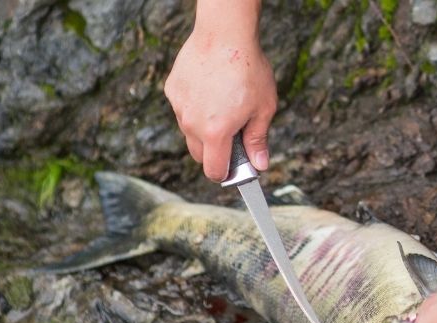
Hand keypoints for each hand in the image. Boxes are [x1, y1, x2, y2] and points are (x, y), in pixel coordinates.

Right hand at [165, 5, 276, 180]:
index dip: (226, 174)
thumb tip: (260, 165)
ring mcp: (179, 106)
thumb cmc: (248, 70)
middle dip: (216, 152)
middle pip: (199, 155)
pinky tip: (211, 90)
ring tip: (225, 105)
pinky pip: (183, 109)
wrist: (224, 35)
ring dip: (204, 129)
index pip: (213, 171)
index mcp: (215, 133)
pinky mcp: (172, 90)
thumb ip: (258, 140)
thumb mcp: (263, 109)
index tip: (235, 168)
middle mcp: (191, 124)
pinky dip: (195, 107)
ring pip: (190, 132)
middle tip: (235, 134)